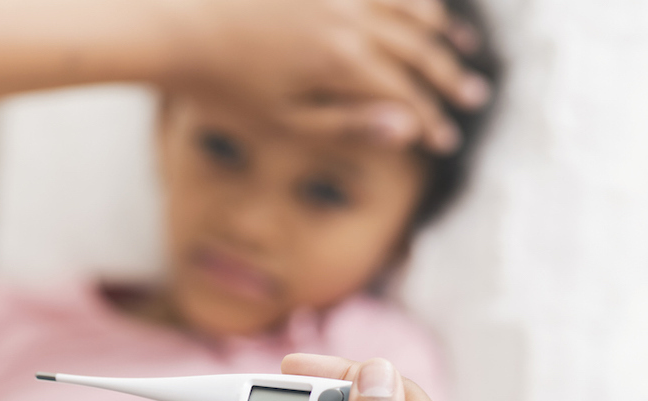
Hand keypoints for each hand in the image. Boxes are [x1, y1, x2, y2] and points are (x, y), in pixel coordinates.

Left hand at [163, 0, 490, 151]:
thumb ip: (347, 124)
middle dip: (448, 75)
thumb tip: (408, 128)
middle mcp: (348, 18)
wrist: (171, 26)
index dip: (431, 119)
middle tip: (476, 96)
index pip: (404, 95)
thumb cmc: (221, 86)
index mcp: (341, 63)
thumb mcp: (282, 122)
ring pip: (407, 3)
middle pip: (417, 47)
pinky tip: (417, 4)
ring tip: (460, 45)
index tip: (447, 140)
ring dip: (438, 26)